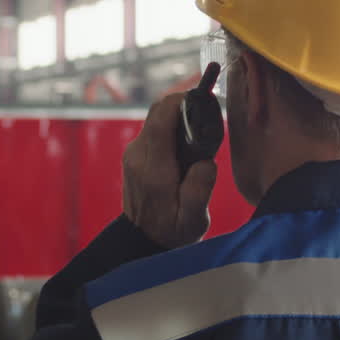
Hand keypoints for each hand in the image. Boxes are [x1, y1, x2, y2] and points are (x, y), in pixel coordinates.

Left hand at [123, 95, 217, 248]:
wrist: (143, 241)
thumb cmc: (173, 232)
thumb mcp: (194, 220)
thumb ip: (200, 190)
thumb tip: (206, 162)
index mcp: (154, 169)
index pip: (161, 120)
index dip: (181, 101)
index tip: (202, 98)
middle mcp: (138, 156)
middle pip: (156, 111)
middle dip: (181, 105)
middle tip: (205, 112)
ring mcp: (133, 154)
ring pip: (154, 118)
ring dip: (176, 116)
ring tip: (198, 129)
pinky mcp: (134, 155)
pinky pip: (153, 129)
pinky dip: (169, 126)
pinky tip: (185, 141)